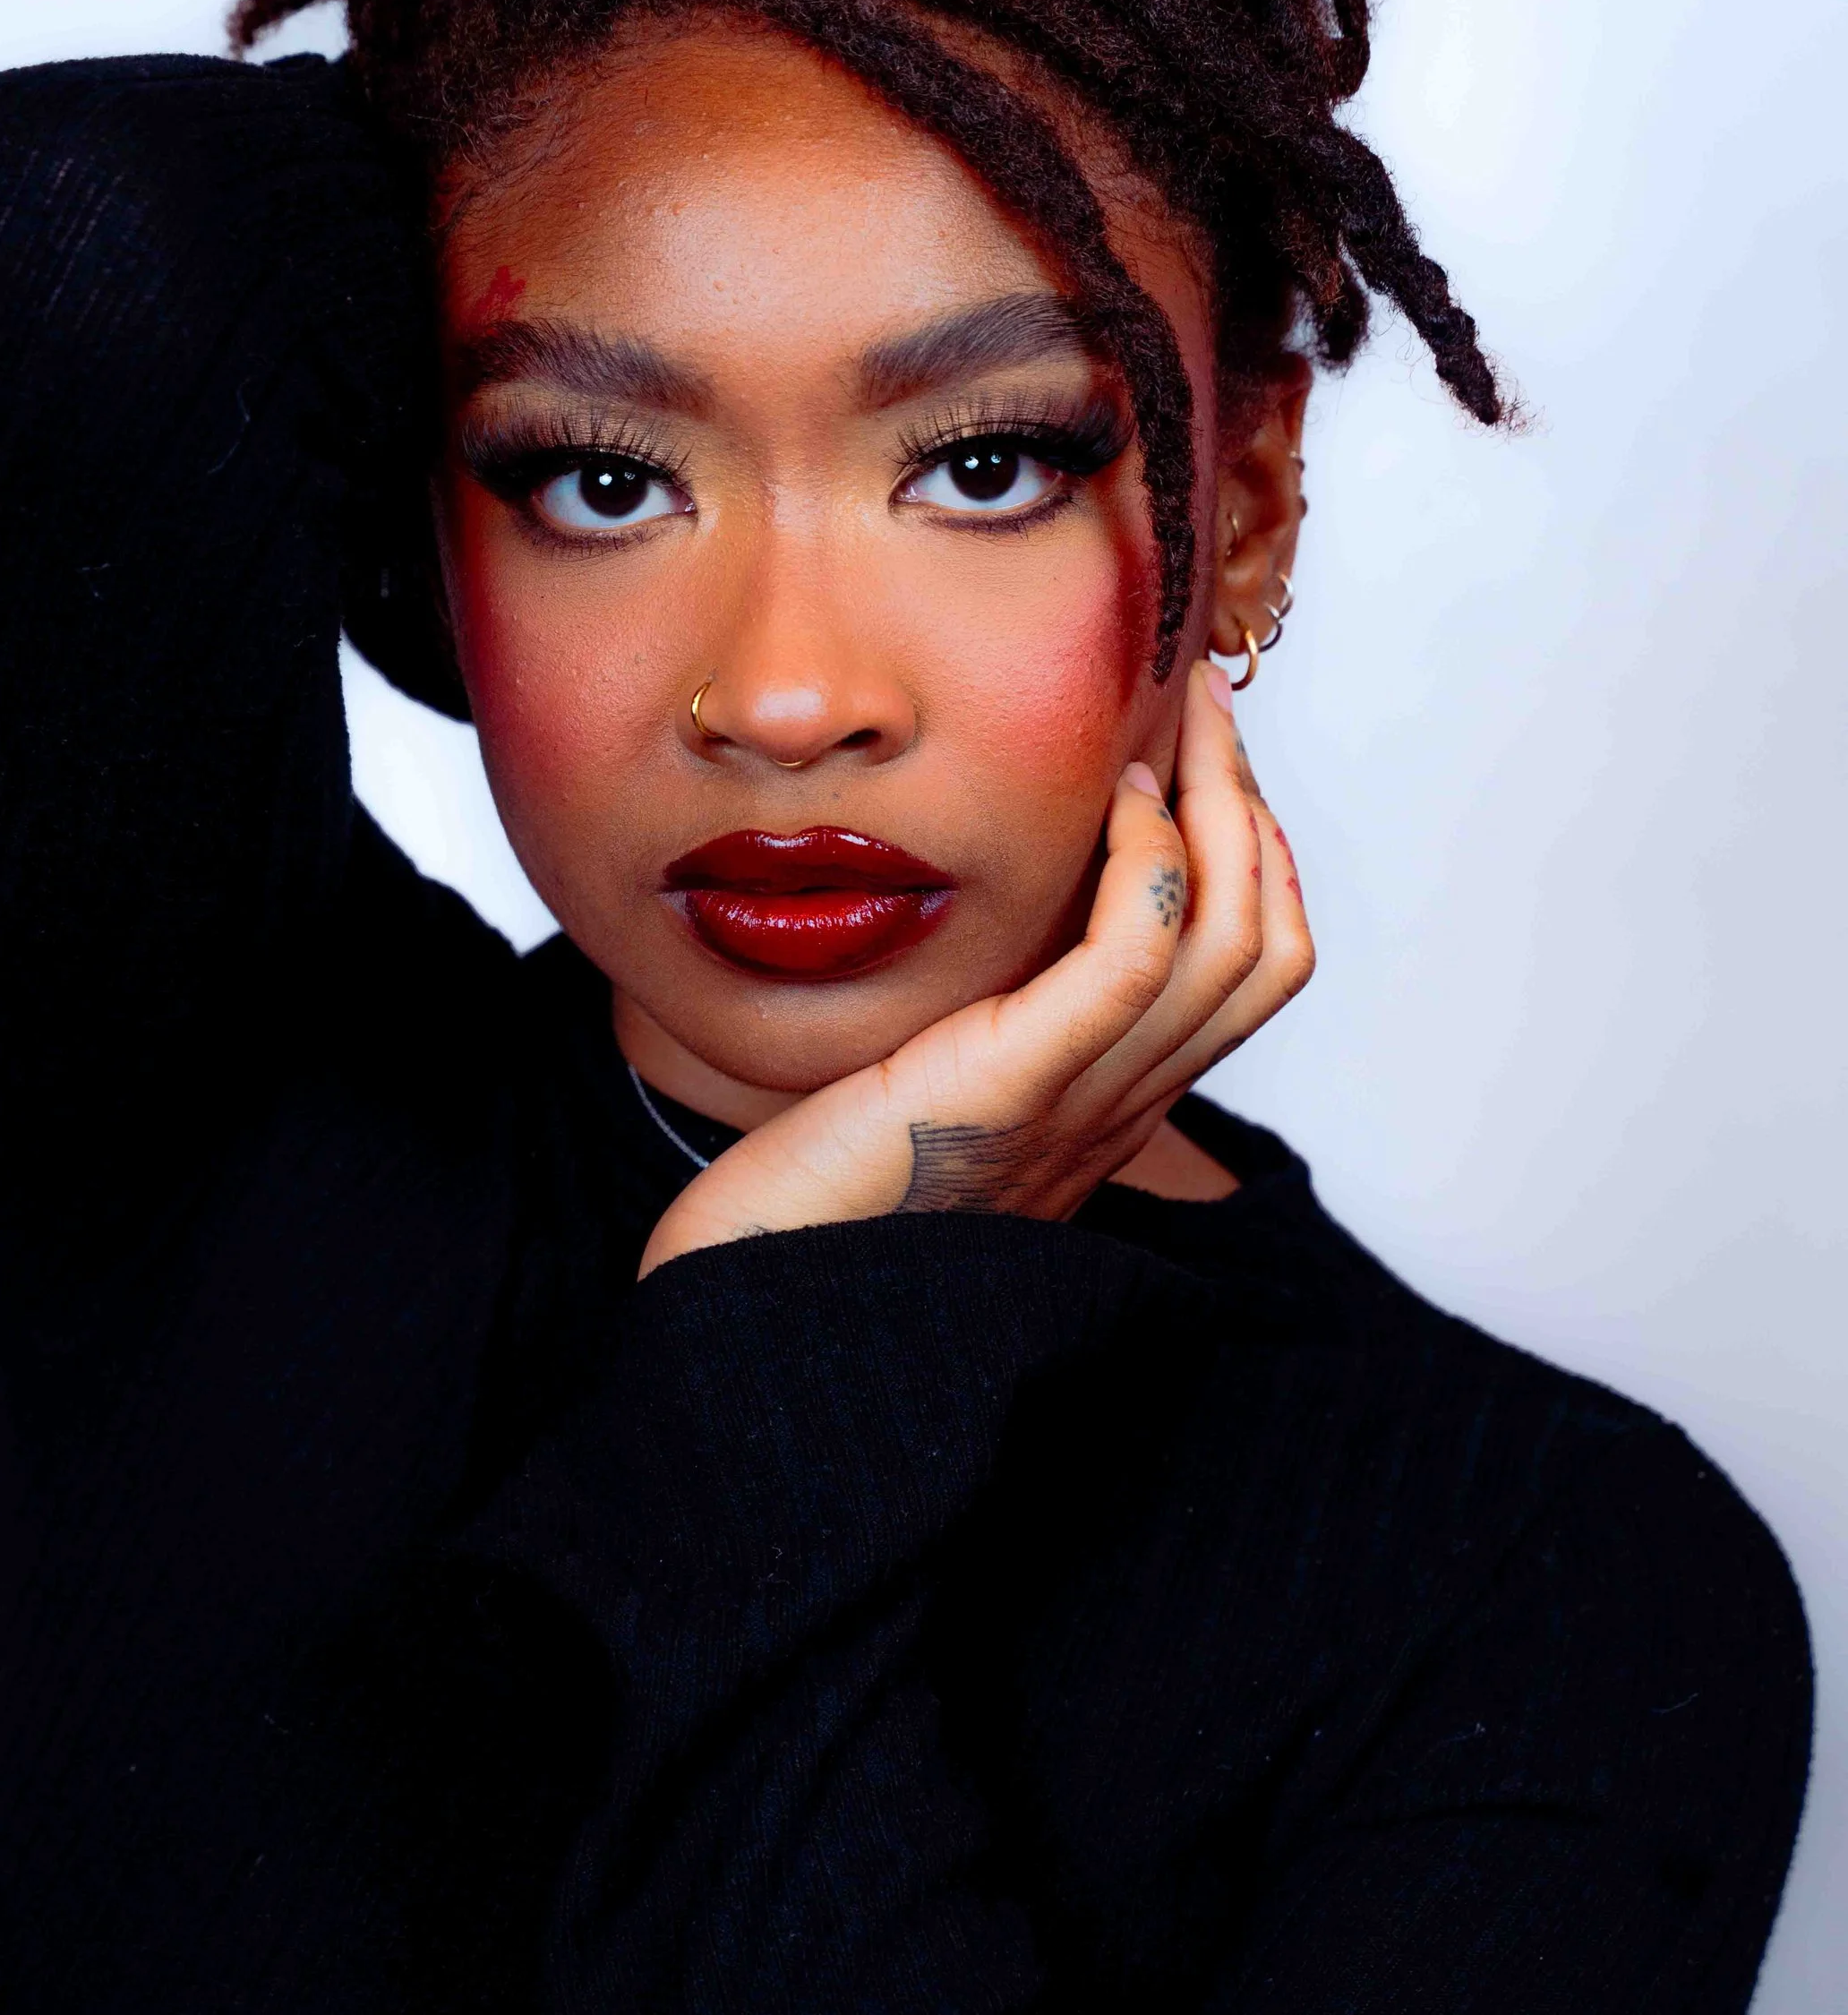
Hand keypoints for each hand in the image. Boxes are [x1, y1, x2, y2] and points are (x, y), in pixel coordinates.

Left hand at [637, 659, 1312, 1276]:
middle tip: (1211, 710)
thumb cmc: (806, 1190)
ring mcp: (1080, 1102)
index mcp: (1107, 1107)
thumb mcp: (923, 1083)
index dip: (1251, 858)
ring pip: (1233, 942)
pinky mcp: (1012, 1083)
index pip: (1248, 975)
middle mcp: (1119, 1109)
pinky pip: (1136, 961)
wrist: (746, 1303)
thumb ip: (981, 1020)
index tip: (1201, 764)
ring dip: (1223, 812)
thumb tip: (987, 926)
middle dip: (1254, 811)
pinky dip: (1149, 868)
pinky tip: (1112, 805)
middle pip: (1267, 944)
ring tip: (1177, 729)